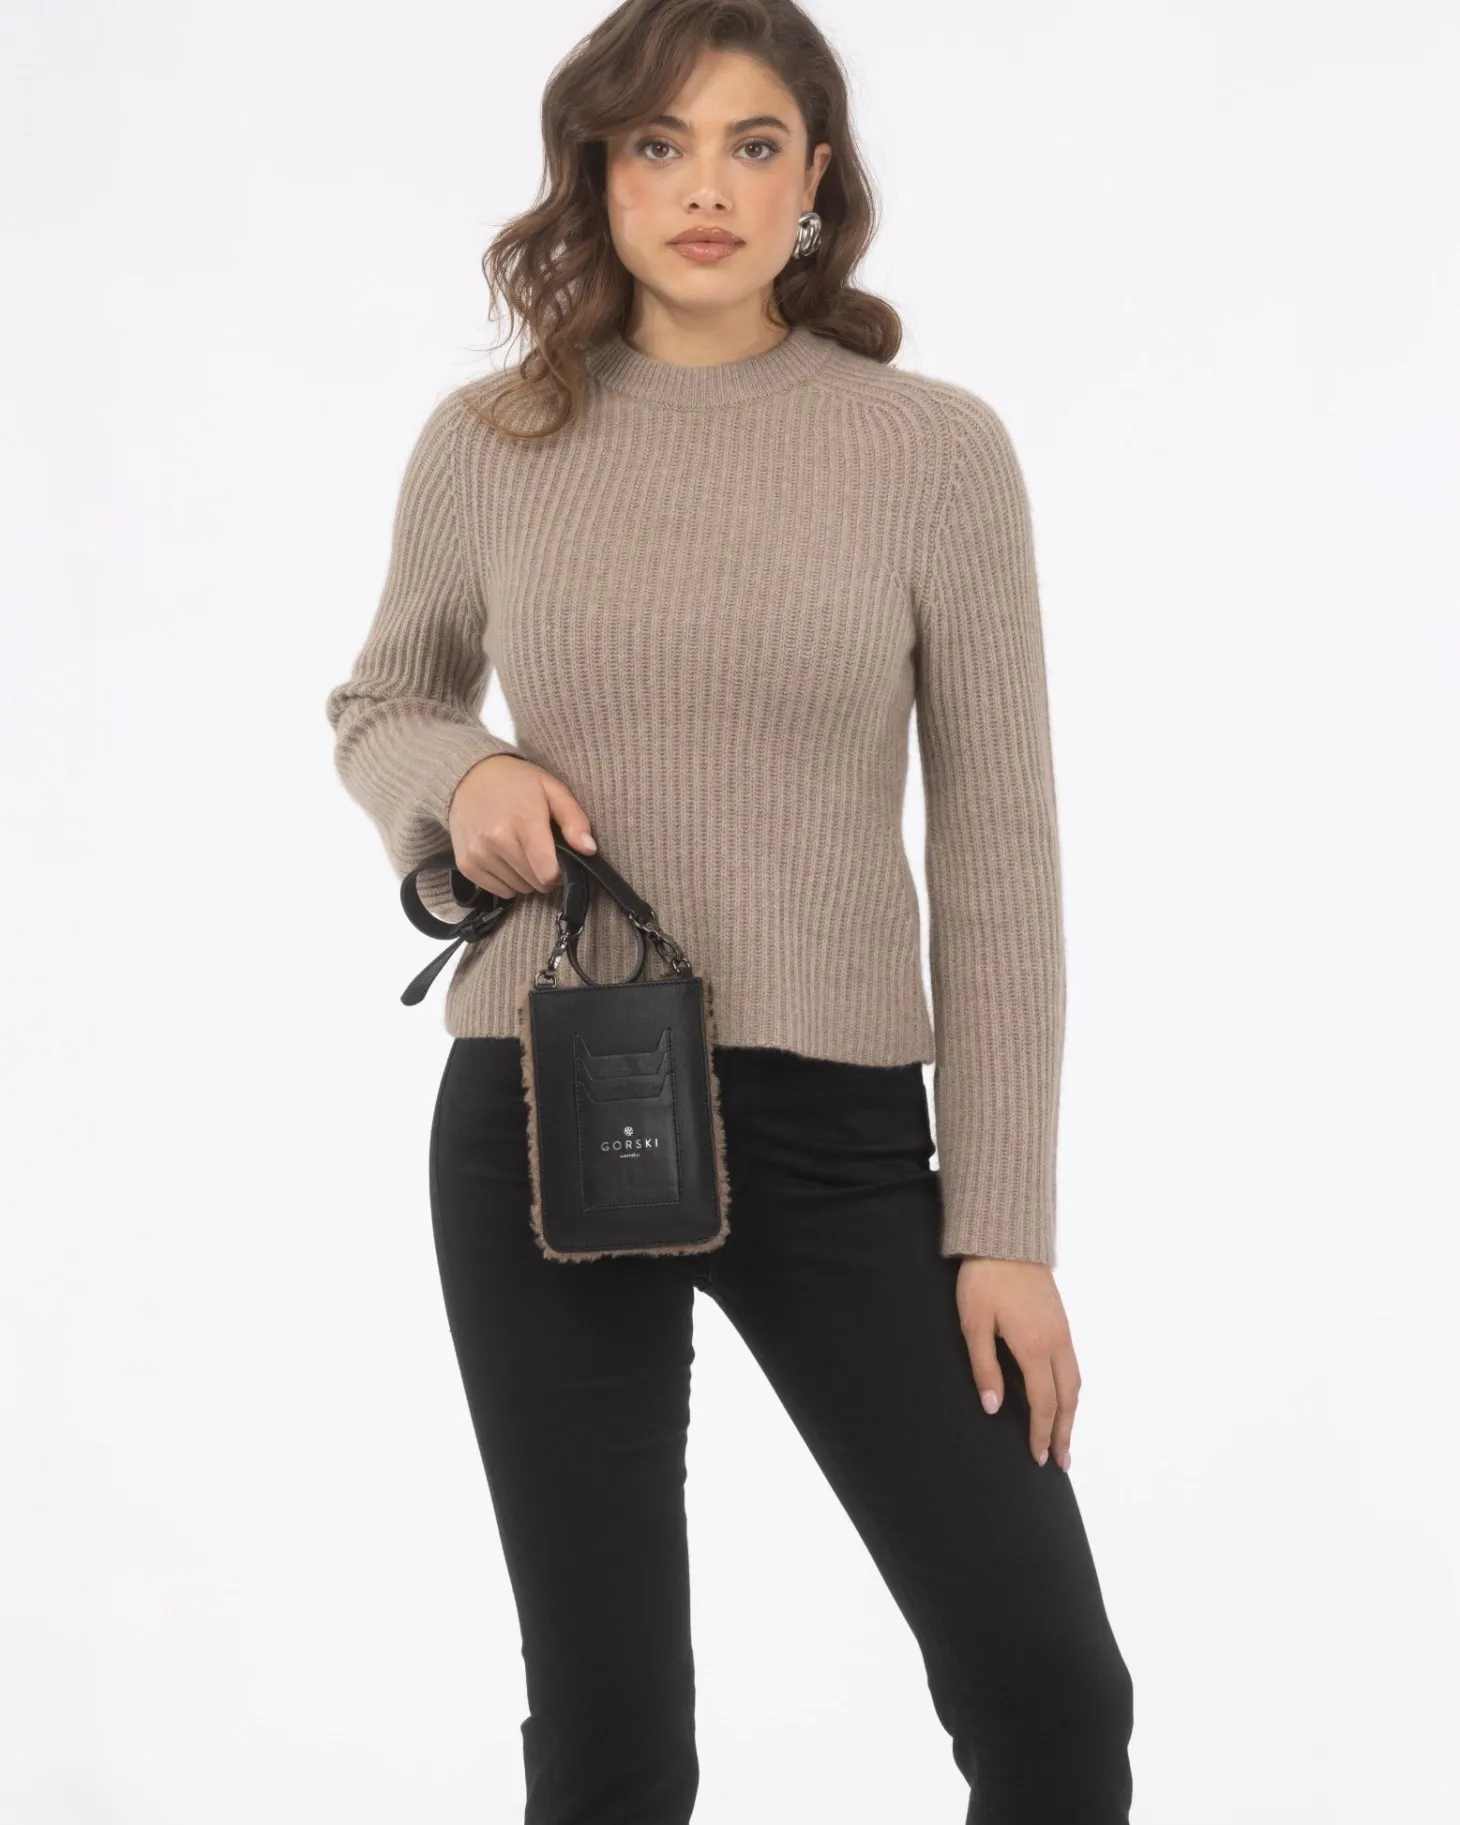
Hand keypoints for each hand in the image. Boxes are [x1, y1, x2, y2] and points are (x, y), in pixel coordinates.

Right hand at [446, 754, 597, 897]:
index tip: (559, 861)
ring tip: (520, 851)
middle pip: (535, 883)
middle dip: (543, 873)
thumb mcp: (552, 789)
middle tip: (539, 852)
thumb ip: (574, 819)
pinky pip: (498, 890)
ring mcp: (478, 853)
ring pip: (517, 888)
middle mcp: (497, 839)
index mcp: (524, 820)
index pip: (548, 873)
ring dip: (525, 877)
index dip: (559, 872)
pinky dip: (506, 880)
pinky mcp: (465, 863)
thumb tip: (589, 849)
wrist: (469, 776)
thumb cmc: (516, 782)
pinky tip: (504, 858)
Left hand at [955, 1258, 1079, 1470]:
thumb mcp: (974, 1323)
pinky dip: (1071, 1390)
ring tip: (1065, 1438)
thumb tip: (994, 1407)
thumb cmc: (984, 1279)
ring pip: (1075, 1382)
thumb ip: (984, 1367)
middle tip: (1060, 1462)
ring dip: (1071, 1414)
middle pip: (1067, 1398)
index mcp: (1033, 1346)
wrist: (1006, 1238)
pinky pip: (1073, 1365)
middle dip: (1063, 1432)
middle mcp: (1056, 1342)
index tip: (1037, 1458)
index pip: (1043, 1402)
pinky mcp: (1062, 1321)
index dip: (1040, 1433)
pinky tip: (1063, 1397)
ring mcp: (1062, 1330)